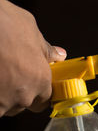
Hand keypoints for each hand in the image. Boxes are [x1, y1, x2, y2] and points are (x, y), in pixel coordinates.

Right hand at [0, 0, 66, 116]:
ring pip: (2, 106)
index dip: (38, 91)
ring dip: (0, 95)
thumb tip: (59, 56)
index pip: (44, 99)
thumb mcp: (31, 31)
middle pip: (21, 104)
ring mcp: (0, 103)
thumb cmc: (4, 23)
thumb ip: (45, 50)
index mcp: (40, 80)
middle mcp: (22, 96)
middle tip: (9, 73)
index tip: (31, 82)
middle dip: (16, 91)